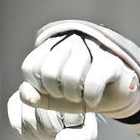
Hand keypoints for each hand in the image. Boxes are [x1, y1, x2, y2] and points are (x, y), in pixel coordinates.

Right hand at [7, 89, 97, 139]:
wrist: (62, 125)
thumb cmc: (77, 127)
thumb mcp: (85, 135)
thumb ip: (78, 139)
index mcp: (65, 84)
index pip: (64, 106)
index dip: (71, 121)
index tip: (76, 121)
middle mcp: (44, 82)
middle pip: (43, 112)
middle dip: (53, 129)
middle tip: (60, 128)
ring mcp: (26, 91)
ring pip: (29, 121)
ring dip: (42, 135)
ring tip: (51, 131)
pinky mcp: (13, 103)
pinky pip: (18, 127)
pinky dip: (31, 137)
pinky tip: (39, 133)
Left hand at [18, 19, 139, 119]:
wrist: (116, 95)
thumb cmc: (81, 94)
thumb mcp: (55, 100)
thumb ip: (37, 97)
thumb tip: (23, 92)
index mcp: (52, 46)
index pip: (31, 67)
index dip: (38, 87)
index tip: (52, 93)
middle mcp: (70, 40)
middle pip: (49, 72)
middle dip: (57, 93)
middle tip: (68, 96)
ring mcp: (92, 47)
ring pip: (70, 77)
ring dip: (74, 97)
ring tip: (80, 98)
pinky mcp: (111, 61)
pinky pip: (92, 84)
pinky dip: (91, 99)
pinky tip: (94, 100)